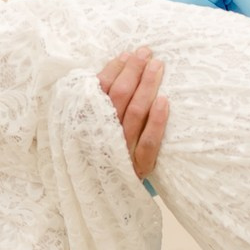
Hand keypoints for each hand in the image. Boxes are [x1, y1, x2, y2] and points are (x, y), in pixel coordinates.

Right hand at [97, 49, 168, 179]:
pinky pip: (149, 143)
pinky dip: (157, 121)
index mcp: (84, 124)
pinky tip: (164, 101)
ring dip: (147, 85)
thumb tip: (115, 67)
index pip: (99, 89)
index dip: (115, 69)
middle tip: (146, 53)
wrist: (99, 197)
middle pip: (119, 96)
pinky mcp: (138, 167)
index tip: (128, 54)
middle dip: (134, 71)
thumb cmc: (97, 152)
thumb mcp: (86, 128)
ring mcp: (120, 151)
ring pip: (135, 113)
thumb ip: (94, 104)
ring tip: (158, 66)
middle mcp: (101, 136)